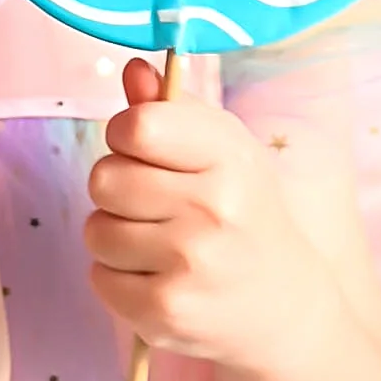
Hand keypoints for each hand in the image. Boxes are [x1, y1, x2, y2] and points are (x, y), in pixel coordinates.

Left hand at [87, 59, 339, 380]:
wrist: (285, 308)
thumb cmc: (245, 215)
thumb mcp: (226, 152)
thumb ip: (173, 110)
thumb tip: (133, 69)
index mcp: (229, 158)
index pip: (136, 127)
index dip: (126, 137)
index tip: (146, 152)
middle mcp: (213, 209)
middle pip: (104, 179)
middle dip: (118, 190)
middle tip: (156, 207)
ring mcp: (189, 264)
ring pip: (95, 230)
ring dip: (115, 237)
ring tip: (160, 245)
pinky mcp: (165, 311)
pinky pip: (99, 277)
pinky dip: (118, 278)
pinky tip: (159, 278)